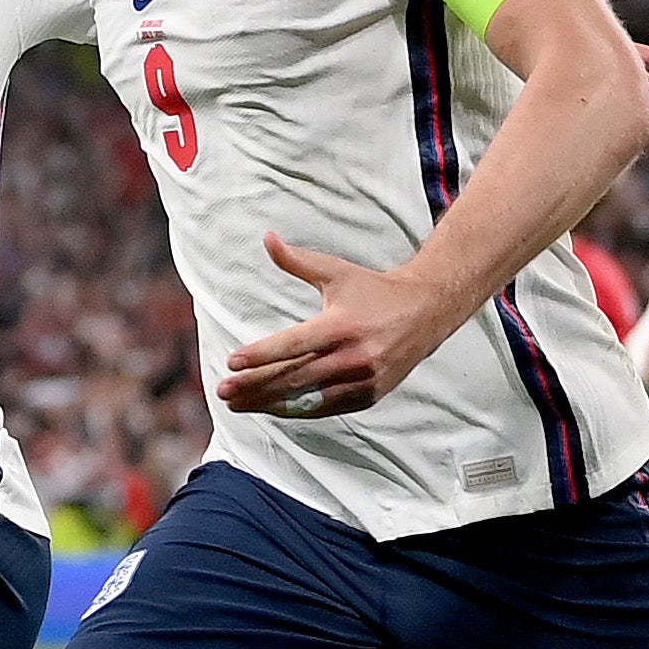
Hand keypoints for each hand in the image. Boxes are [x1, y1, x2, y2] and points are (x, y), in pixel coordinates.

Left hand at [219, 232, 441, 420]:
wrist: (426, 312)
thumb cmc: (373, 290)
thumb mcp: (337, 272)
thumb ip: (298, 260)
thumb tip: (267, 237)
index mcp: (343, 325)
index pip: (294, 345)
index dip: (261, 355)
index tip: (231, 362)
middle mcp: (354, 357)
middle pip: (295, 377)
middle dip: (255, 386)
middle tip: (223, 391)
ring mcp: (363, 381)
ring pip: (307, 399)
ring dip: (269, 403)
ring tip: (237, 404)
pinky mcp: (369, 397)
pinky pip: (325, 408)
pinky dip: (296, 410)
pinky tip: (270, 408)